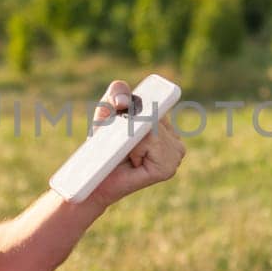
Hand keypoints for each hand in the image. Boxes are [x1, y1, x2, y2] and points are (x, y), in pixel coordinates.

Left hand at [87, 79, 185, 209]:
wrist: (94, 177)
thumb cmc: (101, 145)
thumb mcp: (107, 111)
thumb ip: (117, 94)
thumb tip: (124, 101)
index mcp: (165, 124)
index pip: (159, 100)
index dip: (139, 104)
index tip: (123, 109)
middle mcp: (175, 138)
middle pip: (154, 114)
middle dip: (130, 123)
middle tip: (120, 140)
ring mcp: (176, 154)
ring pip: (152, 127)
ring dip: (131, 138)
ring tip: (126, 153)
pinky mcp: (167, 168)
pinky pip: (149, 140)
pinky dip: (134, 148)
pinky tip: (132, 161)